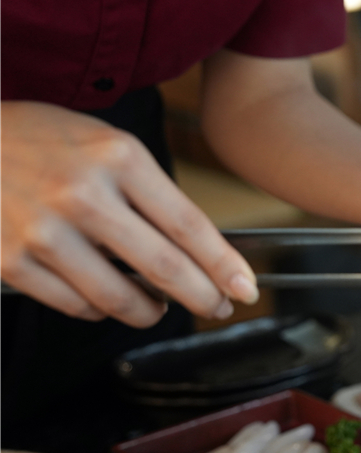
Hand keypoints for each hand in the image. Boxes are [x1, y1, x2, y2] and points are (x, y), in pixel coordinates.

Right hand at [1, 101, 258, 326]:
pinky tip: (106, 297)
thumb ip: (149, 191)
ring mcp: (44, 230)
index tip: (246, 289)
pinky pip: (76, 305)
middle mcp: (83, 194)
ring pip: (120, 299)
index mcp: (118, 157)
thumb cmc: (42, 141)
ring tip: (156, 305)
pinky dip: (100, 310)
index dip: (224, 266)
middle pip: (165, 268)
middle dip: (202, 298)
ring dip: (150, 311)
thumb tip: (198, 250)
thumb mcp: (105, 144)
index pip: (188, 224)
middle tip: (217, 307)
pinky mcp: (9, 260)